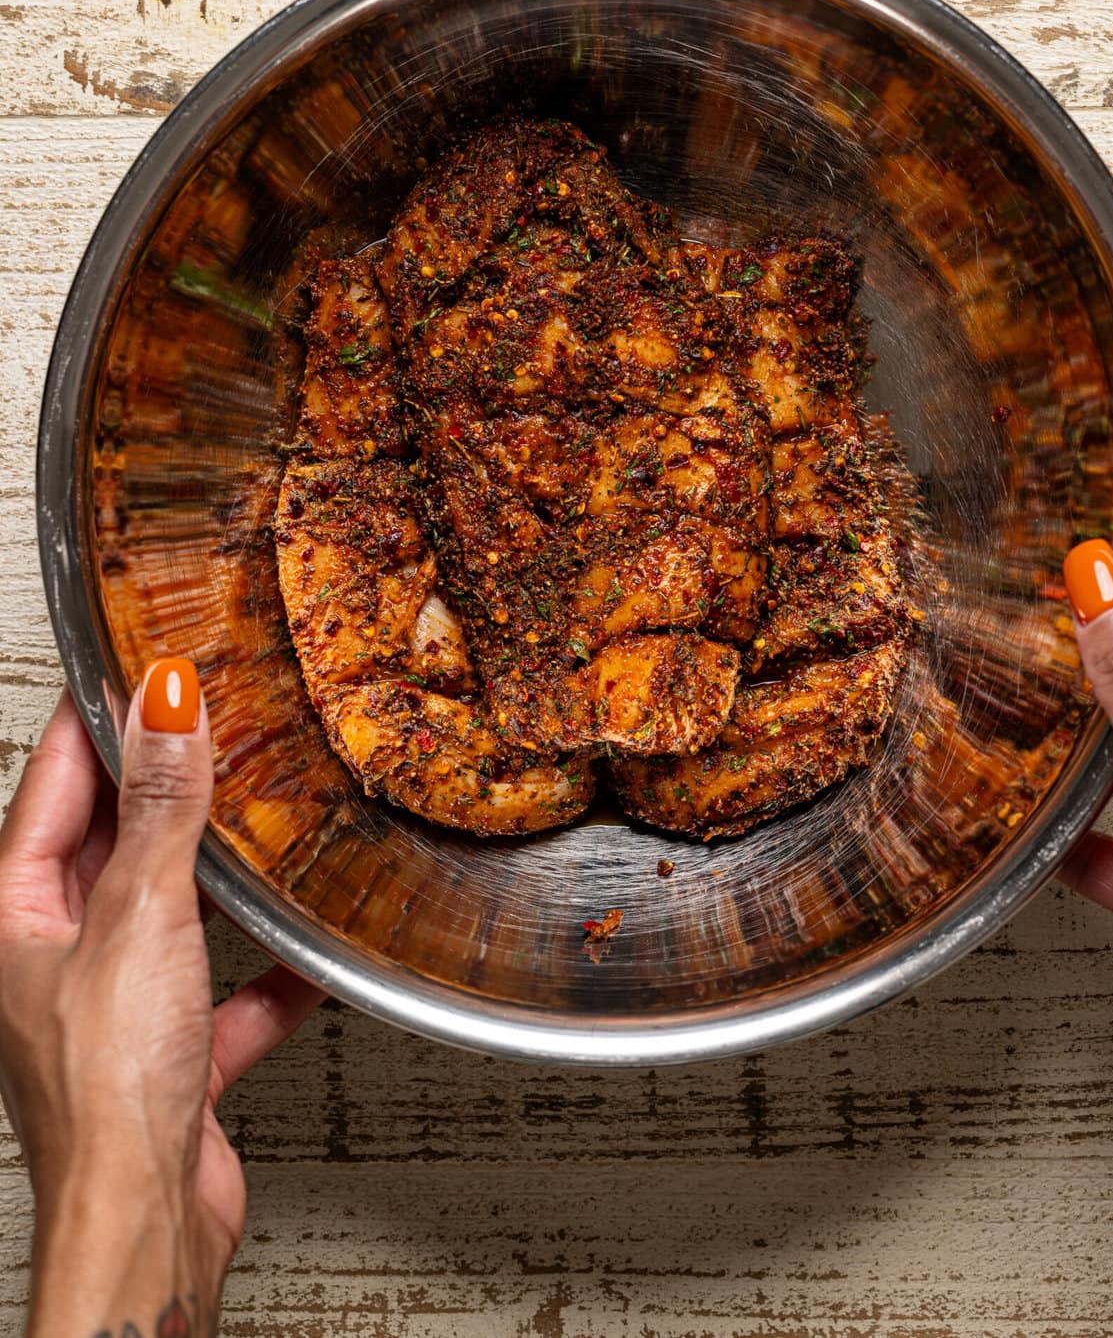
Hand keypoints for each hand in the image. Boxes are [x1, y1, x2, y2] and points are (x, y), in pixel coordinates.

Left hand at [0, 664, 324, 1336]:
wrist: (144, 1224)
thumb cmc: (107, 1091)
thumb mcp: (140, 915)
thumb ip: (160, 808)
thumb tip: (166, 704)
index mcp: (14, 914)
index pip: (53, 783)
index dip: (98, 719)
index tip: (142, 659)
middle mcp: (51, 957)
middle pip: (107, 844)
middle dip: (161, 789)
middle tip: (215, 724)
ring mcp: (109, 1008)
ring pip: (168, 914)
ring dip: (216, 878)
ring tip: (264, 822)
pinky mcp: (165, 1056)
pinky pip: (222, 995)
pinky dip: (267, 976)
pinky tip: (312, 957)